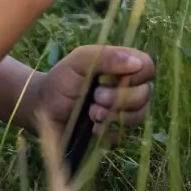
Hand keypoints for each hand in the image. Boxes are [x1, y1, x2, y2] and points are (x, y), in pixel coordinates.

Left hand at [33, 46, 155, 141]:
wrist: (44, 109)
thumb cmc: (61, 79)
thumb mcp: (79, 61)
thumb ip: (105, 57)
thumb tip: (136, 63)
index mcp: (121, 65)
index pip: (147, 66)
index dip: (137, 74)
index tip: (114, 77)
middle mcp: (127, 87)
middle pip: (145, 93)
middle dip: (120, 97)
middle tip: (96, 97)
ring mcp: (123, 110)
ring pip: (139, 114)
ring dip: (114, 114)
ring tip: (92, 112)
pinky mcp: (116, 131)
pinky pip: (126, 133)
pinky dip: (109, 130)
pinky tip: (93, 127)